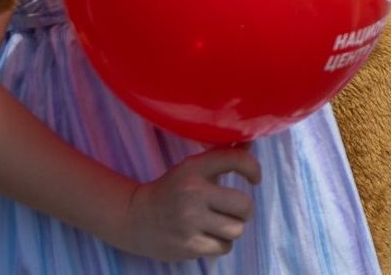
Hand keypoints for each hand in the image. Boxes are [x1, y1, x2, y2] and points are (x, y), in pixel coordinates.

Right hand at [123, 147, 258, 259]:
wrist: (135, 217)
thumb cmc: (173, 188)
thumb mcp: (194, 166)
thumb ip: (224, 155)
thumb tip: (250, 143)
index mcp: (195, 168)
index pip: (236, 160)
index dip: (253, 168)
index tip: (255, 178)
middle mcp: (193, 194)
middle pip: (244, 205)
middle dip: (245, 209)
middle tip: (237, 209)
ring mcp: (189, 223)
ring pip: (236, 230)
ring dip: (233, 228)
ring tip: (222, 223)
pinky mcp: (187, 247)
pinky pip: (223, 247)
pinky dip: (222, 243)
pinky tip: (211, 236)